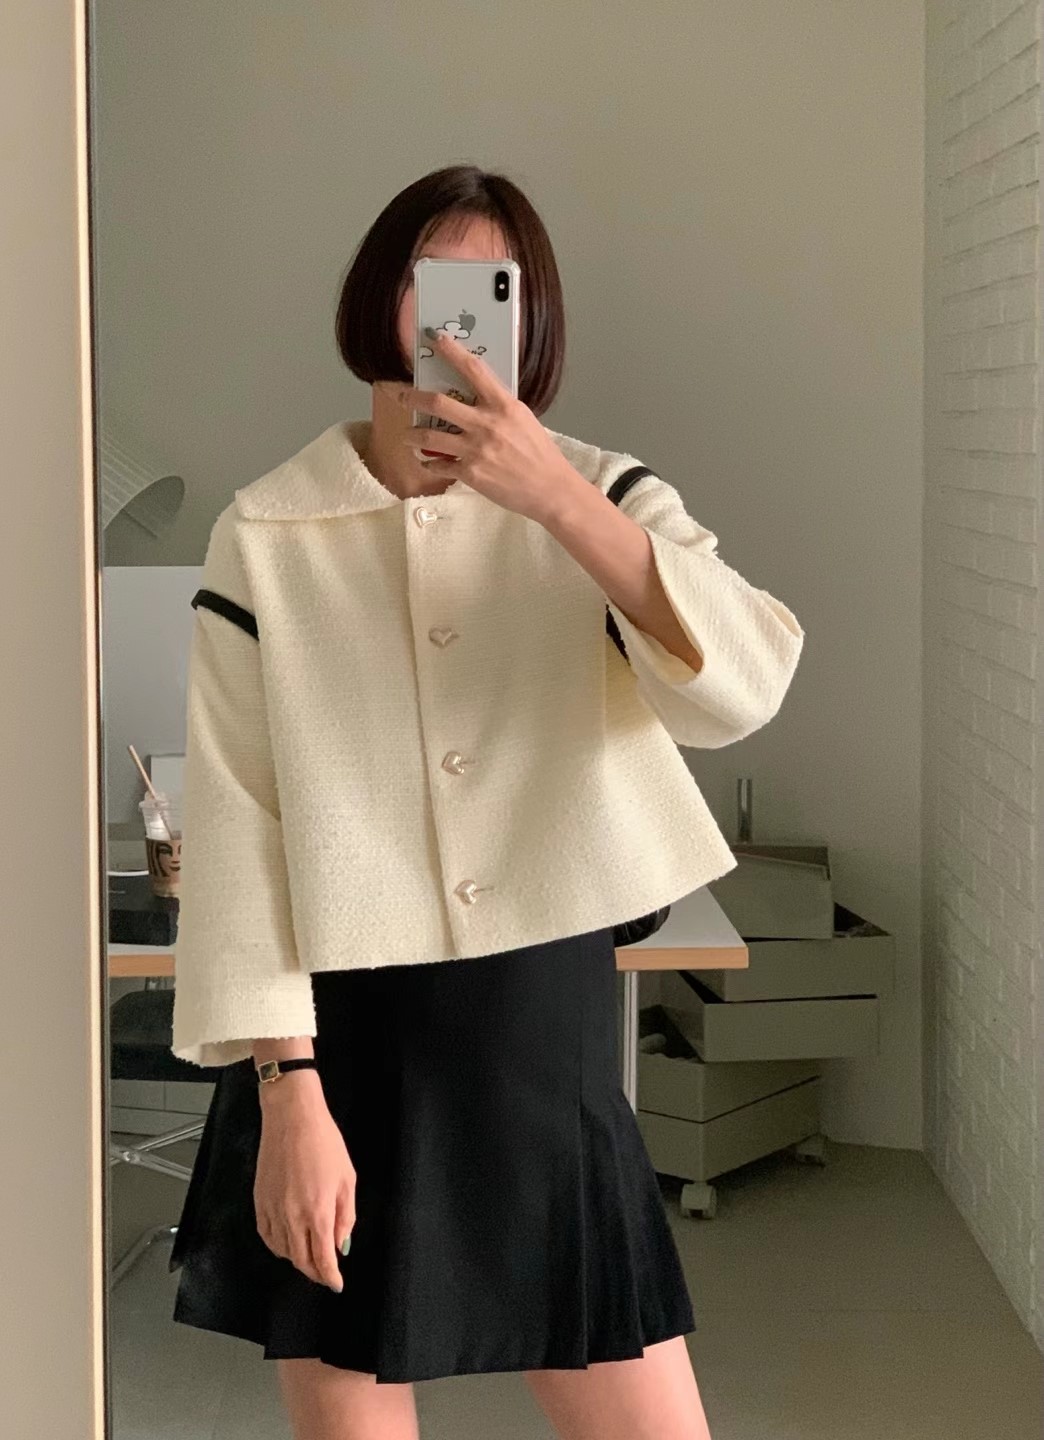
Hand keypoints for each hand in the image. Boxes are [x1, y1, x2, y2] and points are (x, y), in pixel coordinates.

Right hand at [254, 1081, 355, 1291]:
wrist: (292, 1117)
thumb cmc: (324, 1142)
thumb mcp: (347, 1178)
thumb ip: (345, 1215)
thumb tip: (341, 1243)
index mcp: (318, 1212)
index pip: (323, 1259)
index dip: (330, 1277)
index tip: (337, 1285)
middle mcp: (292, 1217)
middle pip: (301, 1260)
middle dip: (315, 1272)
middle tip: (326, 1273)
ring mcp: (272, 1210)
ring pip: (282, 1251)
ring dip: (297, 1260)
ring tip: (310, 1257)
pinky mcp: (259, 1201)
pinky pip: (266, 1236)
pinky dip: (277, 1246)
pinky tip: (287, 1243)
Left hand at [397, 332, 579, 523]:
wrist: (550, 489)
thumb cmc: (540, 453)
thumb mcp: (523, 419)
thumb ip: (499, 407)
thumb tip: (477, 396)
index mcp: (503, 405)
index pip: (473, 369)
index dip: (452, 352)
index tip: (437, 340)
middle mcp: (486, 424)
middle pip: (438, 403)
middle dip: (412, 397)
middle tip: (400, 396)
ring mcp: (476, 450)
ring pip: (429, 438)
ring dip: (412, 436)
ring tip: (407, 436)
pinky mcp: (470, 473)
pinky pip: (439, 465)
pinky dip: (430, 463)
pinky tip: (428, 462)